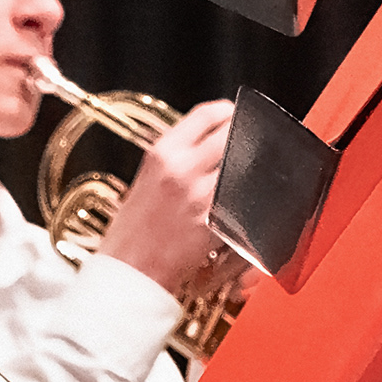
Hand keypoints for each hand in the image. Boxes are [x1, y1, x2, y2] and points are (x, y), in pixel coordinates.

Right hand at [91, 99, 234, 294]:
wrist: (129, 271)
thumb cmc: (131, 232)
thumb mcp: (144, 179)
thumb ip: (174, 157)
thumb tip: (204, 143)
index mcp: (162, 153)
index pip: (206, 114)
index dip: (227, 110)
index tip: (233, 114)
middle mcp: (184, 169)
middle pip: (233, 133)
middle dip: (245, 133)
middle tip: (250, 139)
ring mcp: (203, 195)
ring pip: (244, 166)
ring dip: (252, 166)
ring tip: (250, 170)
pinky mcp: (217, 222)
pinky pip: (245, 200)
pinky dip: (251, 196)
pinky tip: (246, 199)